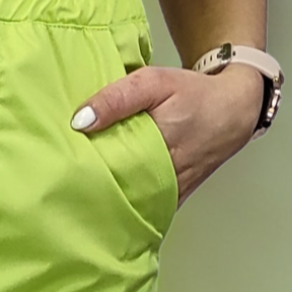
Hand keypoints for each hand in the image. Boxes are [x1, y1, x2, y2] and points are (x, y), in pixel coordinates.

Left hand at [70, 63, 262, 202]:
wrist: (232, 112)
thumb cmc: (193, 95)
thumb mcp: (155, 82)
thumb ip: (117, 98)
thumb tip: (79, 121)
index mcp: (159, 150)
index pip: (110, 170)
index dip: (84, 173)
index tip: (60, 172)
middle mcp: (163, 181)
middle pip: (116, 194)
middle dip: (89, 192)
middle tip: (60, 188)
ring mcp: (168, 196)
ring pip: (129, 206)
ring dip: (104, 202)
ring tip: (75, 198)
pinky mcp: (171, 201)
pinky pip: (143, 209)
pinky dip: (123, 205)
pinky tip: (103, 201)